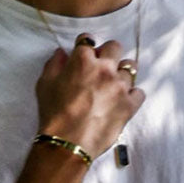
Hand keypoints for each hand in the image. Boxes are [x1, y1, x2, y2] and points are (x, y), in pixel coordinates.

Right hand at [36, 36, 144, 159]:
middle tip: (101, 67)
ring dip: (121, 74)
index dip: (85, 47)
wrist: (68, 142)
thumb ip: (54, 64)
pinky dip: (132, 95)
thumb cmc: (53, 114)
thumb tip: (61, 53)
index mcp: (82, 60)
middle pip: (115, 47)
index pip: (88, 40)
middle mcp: (105, 68)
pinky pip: (139, 92)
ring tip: (112, 86)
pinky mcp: (129, 105)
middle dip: (109, 53)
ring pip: (130, 68)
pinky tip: (122, 101)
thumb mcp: (44, 85)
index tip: (85, 54)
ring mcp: (120, 86)